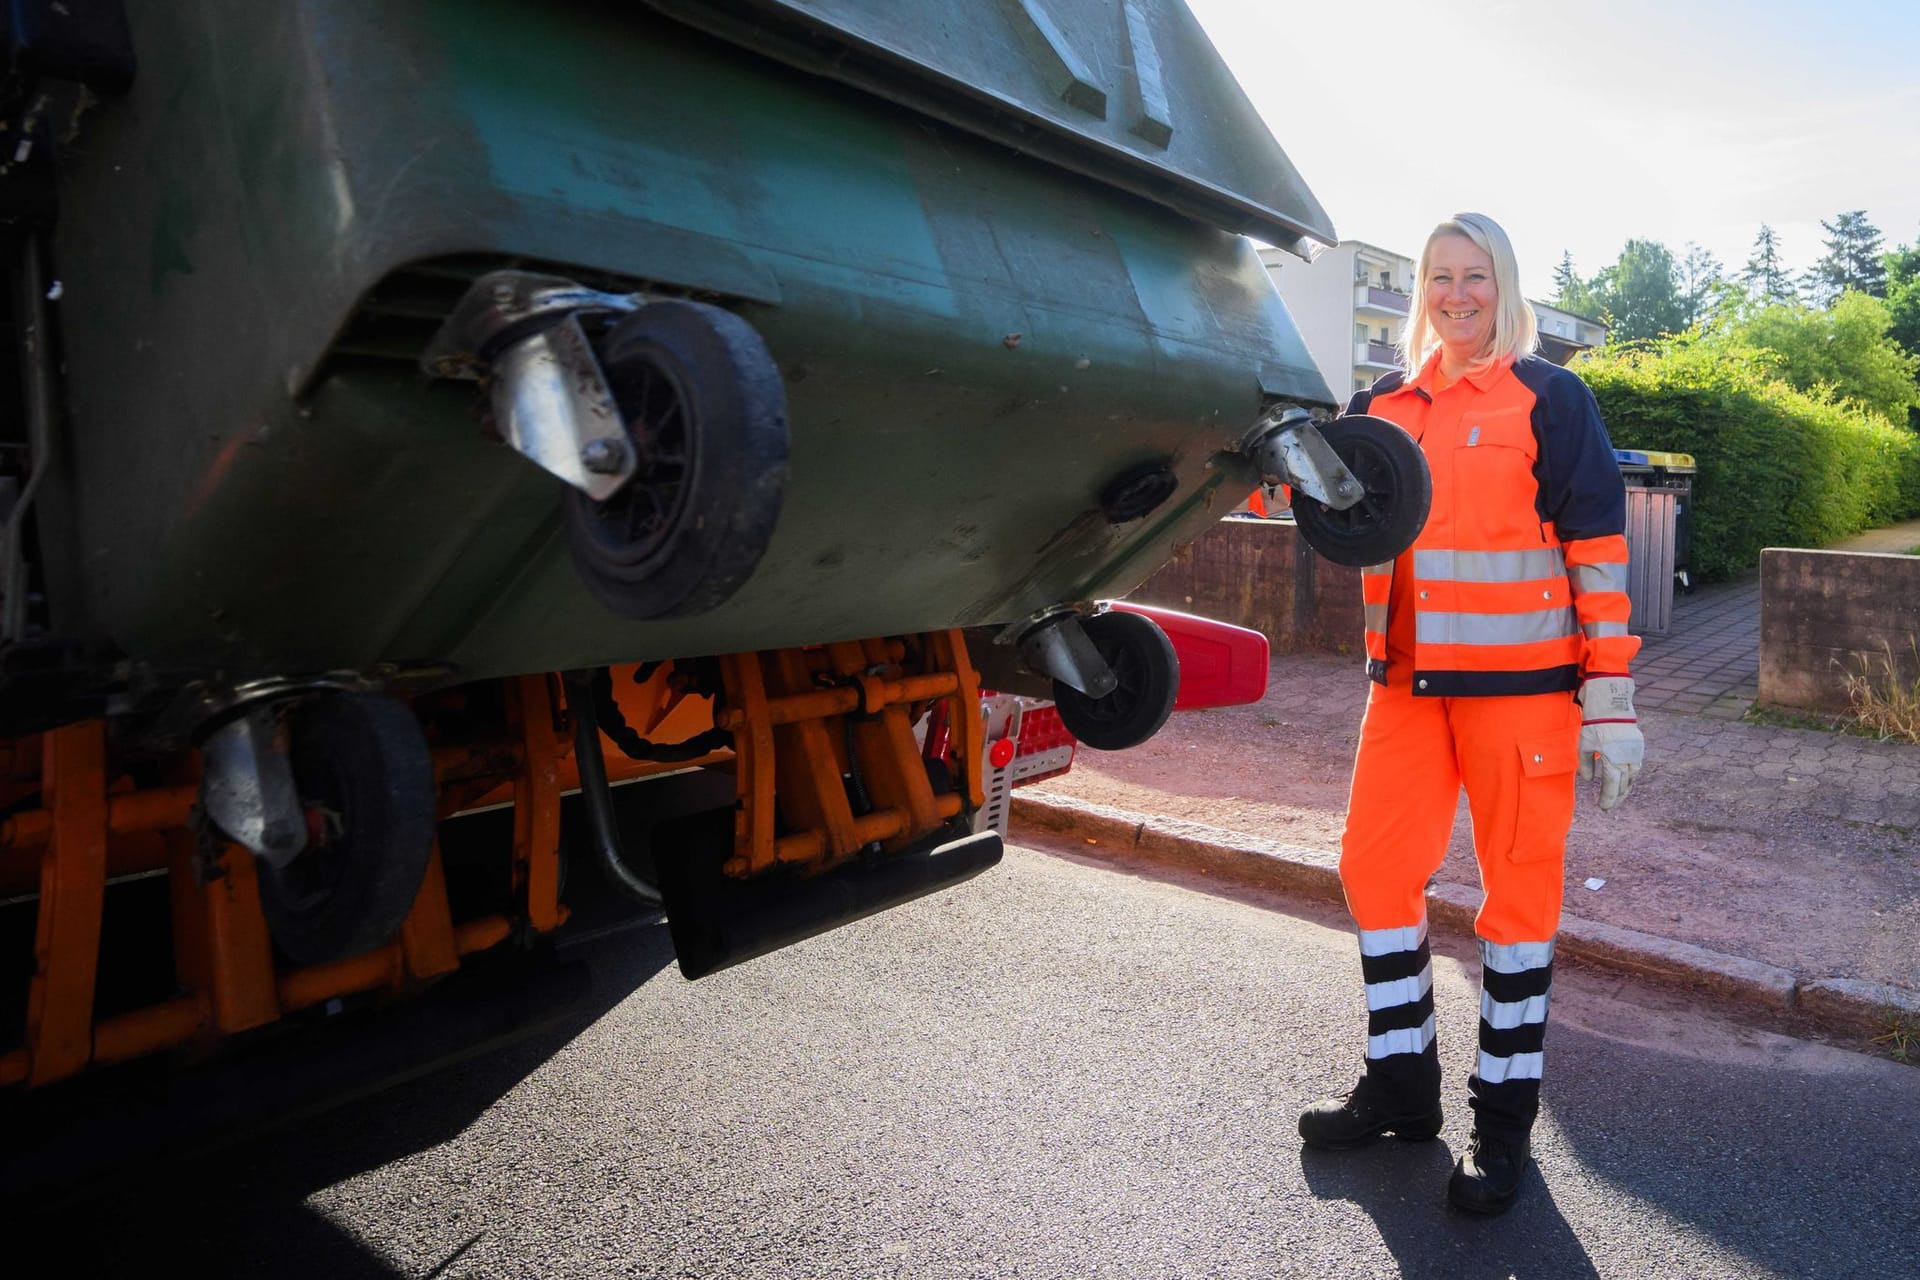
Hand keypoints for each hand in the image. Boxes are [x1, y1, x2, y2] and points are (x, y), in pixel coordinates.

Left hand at [1578, 675, 1642, 810]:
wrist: (1611, 704)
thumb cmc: (1594, 724)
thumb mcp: (1584, 745)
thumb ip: (1585, 764)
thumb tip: (1588, 780)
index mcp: (1612, 760)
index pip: (1611, 786)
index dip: (1608, 799)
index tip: (1603, 808)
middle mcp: (1626, 759)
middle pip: (1623, 785)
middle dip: (1616, 797)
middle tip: (1609, 807)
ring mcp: (1634, 752)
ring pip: (1632, 777)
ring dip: (1625, 788)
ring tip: (1618, 796)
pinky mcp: (1637, 745)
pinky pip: (1635, 766)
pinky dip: (1630, 775)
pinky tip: (1625, 779)